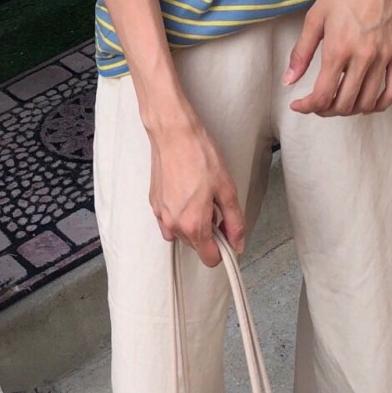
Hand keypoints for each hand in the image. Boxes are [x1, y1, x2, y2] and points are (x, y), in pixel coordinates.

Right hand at [146, 100, 244, 266]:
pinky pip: (168, 222)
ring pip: (181, 234)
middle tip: (215, 206)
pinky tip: (186, 195)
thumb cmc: (198, 156)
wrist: (174, 134)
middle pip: (196, 246)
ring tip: (199, 198)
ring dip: (192, 225)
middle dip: (209, 233)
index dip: (224, 249)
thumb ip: (235, 221)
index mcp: (194, 224)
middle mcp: (174, 224)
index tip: (228, 235)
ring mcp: (161, 214)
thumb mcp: (227, 189)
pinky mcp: (154, 203)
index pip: (210, 258)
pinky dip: (179, 216)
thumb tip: (237, 241)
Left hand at [283, 0, 391, 116]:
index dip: (307, 107)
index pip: (322, 94)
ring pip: (366, 102)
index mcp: (338, 47)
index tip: (298, 105)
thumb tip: (289, 80)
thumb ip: (301, 53)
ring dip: (349, 109)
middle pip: (344, 103)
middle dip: (325, 110)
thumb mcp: (314, 18)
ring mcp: (383, 57)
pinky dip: (377, 104)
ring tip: (337, 102)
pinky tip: (365, 102)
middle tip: (316, 104)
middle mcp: (363, 56)